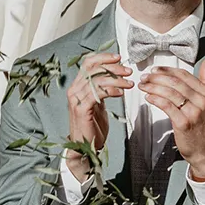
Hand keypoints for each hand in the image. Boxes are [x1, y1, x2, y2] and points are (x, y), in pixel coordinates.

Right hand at [66, 52, 130, 182]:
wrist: (85, 148)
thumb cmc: (93, 127)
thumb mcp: (98, 103)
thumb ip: (102, 89)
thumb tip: (115, 76)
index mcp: (78, 86)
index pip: (88, 63)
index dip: (103, 57)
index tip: (118, 57)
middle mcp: (74, 90)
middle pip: (93, 69)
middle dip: (114, 68)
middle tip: (129, 71)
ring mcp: (76, 99)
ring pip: (97, 80)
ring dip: (117, 80)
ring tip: (130, 83)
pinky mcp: (81, 109)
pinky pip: (97, 94)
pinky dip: (111, 90)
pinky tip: (121, 93)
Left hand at [140, 58, 204, 178]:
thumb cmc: (202, 126)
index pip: (184, 75)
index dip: (167, 70)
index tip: (155, 70)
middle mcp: (201, 101)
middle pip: (175, 82)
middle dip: (157, 77)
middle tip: (145, 77)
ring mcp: (193, 112)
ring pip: (170, 92)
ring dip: (153, 87)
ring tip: (143, 86)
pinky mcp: (183, 123)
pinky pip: (167, 106)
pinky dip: (156, 99)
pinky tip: (148, 97)